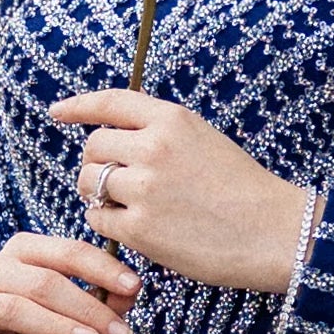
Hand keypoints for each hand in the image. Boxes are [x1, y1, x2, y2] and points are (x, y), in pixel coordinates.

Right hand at [0, 229, 139, 333]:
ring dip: (58, 327)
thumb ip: (96, 302)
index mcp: (19, 253)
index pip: (64, 251)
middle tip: (119, 333)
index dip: (101, 267)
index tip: (133, 286)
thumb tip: (129, 294)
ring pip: (15, 308)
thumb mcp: (65, 318)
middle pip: (42, 281)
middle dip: (87, 307)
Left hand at [46, 91, 316, 296]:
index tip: (58, 112)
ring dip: (98, 195)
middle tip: (114, 183)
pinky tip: (135, 229)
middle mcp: (153, 147)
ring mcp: (143, 187)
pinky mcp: (140, 228)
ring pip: (89, 183)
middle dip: (96, 164)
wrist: (276, 232)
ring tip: (127, 207)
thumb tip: (114, 143)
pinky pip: (98, 219)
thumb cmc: (244, 190)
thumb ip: (162, 134)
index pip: (110, 102)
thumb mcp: (205, 140)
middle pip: (93, 147)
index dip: (79, 106)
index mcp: (172, 119)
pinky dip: (108, 224)